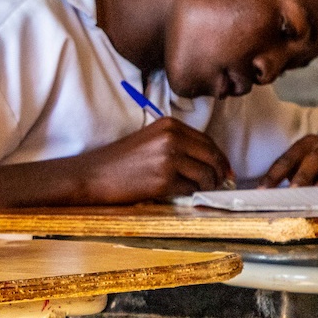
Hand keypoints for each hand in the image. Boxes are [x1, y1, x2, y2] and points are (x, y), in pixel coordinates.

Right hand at [77, 117, 231, 202]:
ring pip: (205, 174)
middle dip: (219, 172)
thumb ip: (177, 143)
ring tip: (199, 190)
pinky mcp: (164, 180)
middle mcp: (172, 138)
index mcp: (169, 125)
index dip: (219, 157)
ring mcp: (169, 159)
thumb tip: (209, 161)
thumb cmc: (119, 161)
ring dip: (206, 185)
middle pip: (211, 156)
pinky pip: (190, 189)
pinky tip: (179, 193)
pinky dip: (189, 193)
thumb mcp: (150, 140)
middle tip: (220, 183)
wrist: (93, 175)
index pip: (207, 141)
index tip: (223, 169)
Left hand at [260, 127, 317, 186]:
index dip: (274, 174)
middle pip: (316, 157)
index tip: (262, 191)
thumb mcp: (299, 163)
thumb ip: (284, 176)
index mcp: (308, 144)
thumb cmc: (316, 162)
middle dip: (304, 174)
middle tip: (294, 190)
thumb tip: (264, 195)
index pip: (288, 158)